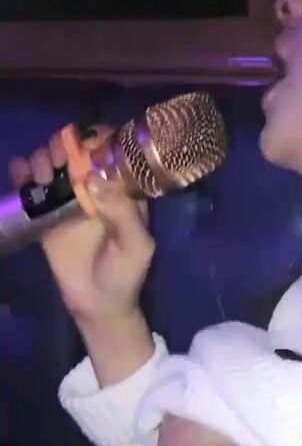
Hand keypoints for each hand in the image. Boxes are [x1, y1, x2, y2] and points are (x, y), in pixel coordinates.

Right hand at [9, 127, 154, 328]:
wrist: (97, 304)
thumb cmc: (124, 274)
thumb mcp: (137, 246)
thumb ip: (123, 213)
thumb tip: (94, 179)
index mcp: (121, 190)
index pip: (111, 151)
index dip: (99, 140)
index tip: (87, 148)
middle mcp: (94, 187)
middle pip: (76, 148)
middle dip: (64, 145)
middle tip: (59, 160)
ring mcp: (66, 198)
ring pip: (50, 160)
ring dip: (42, 156)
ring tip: (42, 176)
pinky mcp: (43, 212)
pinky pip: (28, 184)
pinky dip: (20, 172)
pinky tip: (23, 178)